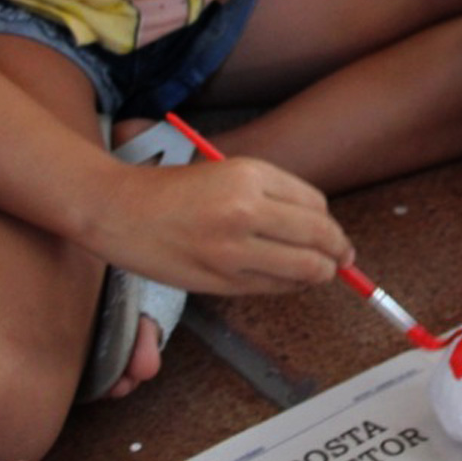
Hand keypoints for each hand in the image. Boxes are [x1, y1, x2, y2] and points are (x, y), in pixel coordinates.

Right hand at [94, 155, 351, 295]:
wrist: (117, 210)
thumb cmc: (169, 191)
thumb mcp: (224, 173)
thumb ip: (269, 195)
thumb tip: (317, 226)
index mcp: (249, 174)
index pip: (315, 204)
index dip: (329, 224)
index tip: (333, 235)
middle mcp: (245, 208)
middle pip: (318, 236)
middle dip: (338, 252)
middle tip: (344, 260)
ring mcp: (232, 247)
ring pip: (304, 267)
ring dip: (320, 273)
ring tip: (320, 273)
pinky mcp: (219, 278)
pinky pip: (273, 287)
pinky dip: (288, 286)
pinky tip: (286, 281)